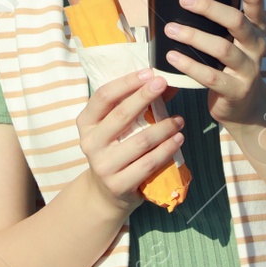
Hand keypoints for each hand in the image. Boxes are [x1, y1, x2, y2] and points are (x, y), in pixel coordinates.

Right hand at [75, 70, 183, 218]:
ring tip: (179, 120)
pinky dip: (167, 149)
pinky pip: (148, 163)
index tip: (149, 73)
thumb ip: (137, 106)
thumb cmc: (116, 150)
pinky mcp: (118, 184)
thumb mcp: (118, 128)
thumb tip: (167, 83)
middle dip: (145, 96)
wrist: (106, 193)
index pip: (104, 96)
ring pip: (140, 141)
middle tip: (164, 83)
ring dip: (164, 127)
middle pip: (121, 115)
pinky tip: (178, 139)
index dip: (126, 82)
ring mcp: (103, 165)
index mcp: (86, 123)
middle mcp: (90, 143)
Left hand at [162, 0, 265, 126]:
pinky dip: (190, 65)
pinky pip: (211, 76)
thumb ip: (220, 21)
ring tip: (171, 28)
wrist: (246, 107)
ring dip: (194, 36)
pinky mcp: (236, 90)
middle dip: (210, 8)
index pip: (256, 1)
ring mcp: (249, 69)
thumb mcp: (234, 40)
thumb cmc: (232, 64)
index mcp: (257, 28)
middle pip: (237, 21)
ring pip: (223, 48)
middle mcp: (257, 45)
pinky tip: (172, 56)